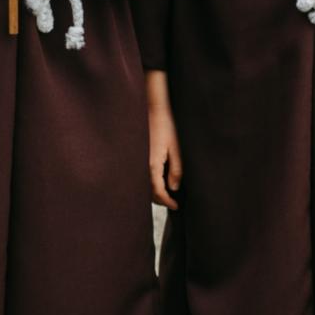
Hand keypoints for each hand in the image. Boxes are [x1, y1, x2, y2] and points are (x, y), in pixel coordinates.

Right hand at [146, 70, 182, 210]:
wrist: (153, 109)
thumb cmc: (167, 126)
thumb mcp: (176, 149)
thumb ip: (176, 169)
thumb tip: (174, 188)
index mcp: (152, 165)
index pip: (158, 192)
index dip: (167, 201)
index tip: (176, 206)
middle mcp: (142, 165)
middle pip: (148, 191)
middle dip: (160, 199)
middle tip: (172, 202)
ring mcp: (138, 160)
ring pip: (143, 184)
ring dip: (153, 191)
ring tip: (166, 193)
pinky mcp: (137, 155)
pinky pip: (141, 174)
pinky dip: (148, 181)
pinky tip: (157, 179)